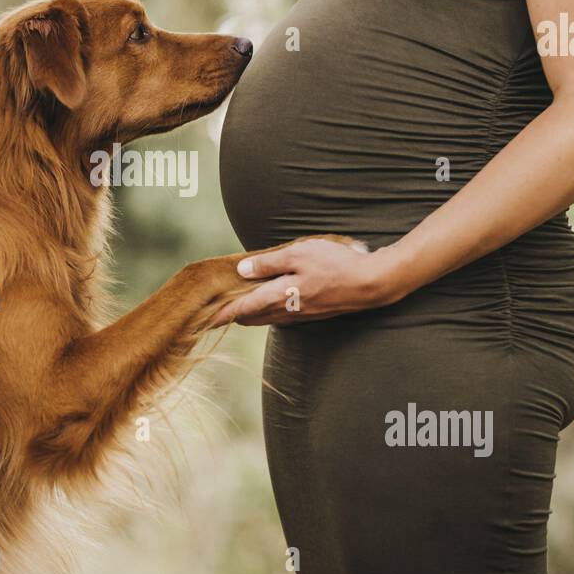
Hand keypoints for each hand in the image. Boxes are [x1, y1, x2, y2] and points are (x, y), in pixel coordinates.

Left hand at [210, 235, 413, 326]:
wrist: (371, 285)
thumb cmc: (335, 265)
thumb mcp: (299, 255)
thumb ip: (269, 264)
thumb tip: (241, 270)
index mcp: (280, 296)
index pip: (242, 307)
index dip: (221, 313)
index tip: (201, 319)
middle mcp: (287, 310)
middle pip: (251, 317)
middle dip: (232, 316)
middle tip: (213, 314)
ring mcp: (301, 314)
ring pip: (266, 317)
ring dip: (249, 314)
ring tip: (234, 310)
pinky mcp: (313, 313)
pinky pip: (281, 315)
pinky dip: (267, 311)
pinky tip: (268, 305)